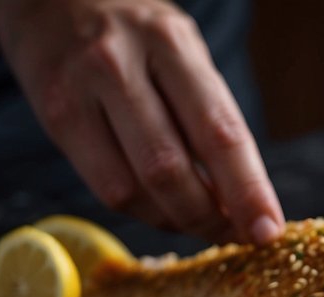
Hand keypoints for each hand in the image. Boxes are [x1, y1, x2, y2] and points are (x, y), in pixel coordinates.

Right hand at [0, 0, 283, 243]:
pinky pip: (106, 189)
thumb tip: (241, 199)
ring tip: (202, 222)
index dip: (247, 190)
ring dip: (178, 221)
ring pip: (136, 188)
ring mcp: (80, 91)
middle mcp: (120, 64)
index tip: (268, 230)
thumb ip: (209, 116)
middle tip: (236, 235)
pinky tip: (164, 209)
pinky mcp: (55, 118)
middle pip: (171, 168)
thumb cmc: (134, 34)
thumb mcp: (181, 51)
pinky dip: (145, 212)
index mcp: (170, 43)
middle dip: (211, 217)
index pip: (218, 131)